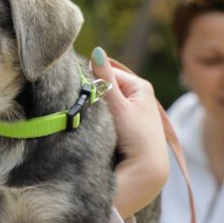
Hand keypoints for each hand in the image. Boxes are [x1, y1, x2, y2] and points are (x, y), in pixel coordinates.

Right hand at [90, 47, 168, 216]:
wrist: (147, 172)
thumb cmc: (136, 137)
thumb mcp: (118, 106)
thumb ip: (105, 79)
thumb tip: (97, 51)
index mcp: (140, 86)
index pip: (106, 73)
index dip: (90, 80)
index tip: (76, 92)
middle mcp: (139, 96)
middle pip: (105, 88)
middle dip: (93, 95)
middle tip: (81, 107)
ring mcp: (133, 111)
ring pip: (106, 103)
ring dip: (96, 109)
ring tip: (88, 119)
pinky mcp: (128, 126)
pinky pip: (108, 115)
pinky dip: (101, 119)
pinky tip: (96, 128)